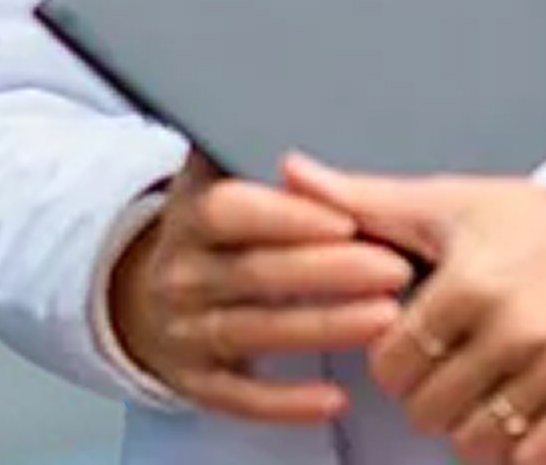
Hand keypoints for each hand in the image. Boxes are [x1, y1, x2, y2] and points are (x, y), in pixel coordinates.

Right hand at [103, 146, 421, 423]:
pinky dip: (287, 402)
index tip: (347, 220)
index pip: (230, 212)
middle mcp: (181, 275)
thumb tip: (298, 144)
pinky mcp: (197, 382)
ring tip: (385, 319)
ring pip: (255, 331)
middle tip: (394, 268)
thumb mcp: (216, 186)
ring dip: (323, 326)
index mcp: (188, 217)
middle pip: (254, 273)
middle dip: (329, 271)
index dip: (288, 217)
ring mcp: (186, 331)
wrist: (152, 299)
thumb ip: (253, 164)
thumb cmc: (213, 237)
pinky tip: (334, 398)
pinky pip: (242, 397)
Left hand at [287, 159, 545, 464]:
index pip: (391, 361)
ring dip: (463, 425)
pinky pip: (534, 458)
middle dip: (422, 393)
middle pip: (427, 408)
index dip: (387, 358)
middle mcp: (516, 329)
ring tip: (473, 390)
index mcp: (472, 281)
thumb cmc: (535, 219)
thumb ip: (362, 199)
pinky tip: (509, 415)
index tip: (404, 340)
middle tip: (440, 367)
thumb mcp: (446, 203)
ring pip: (475, 440)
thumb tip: (289, 173)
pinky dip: (513, 448)